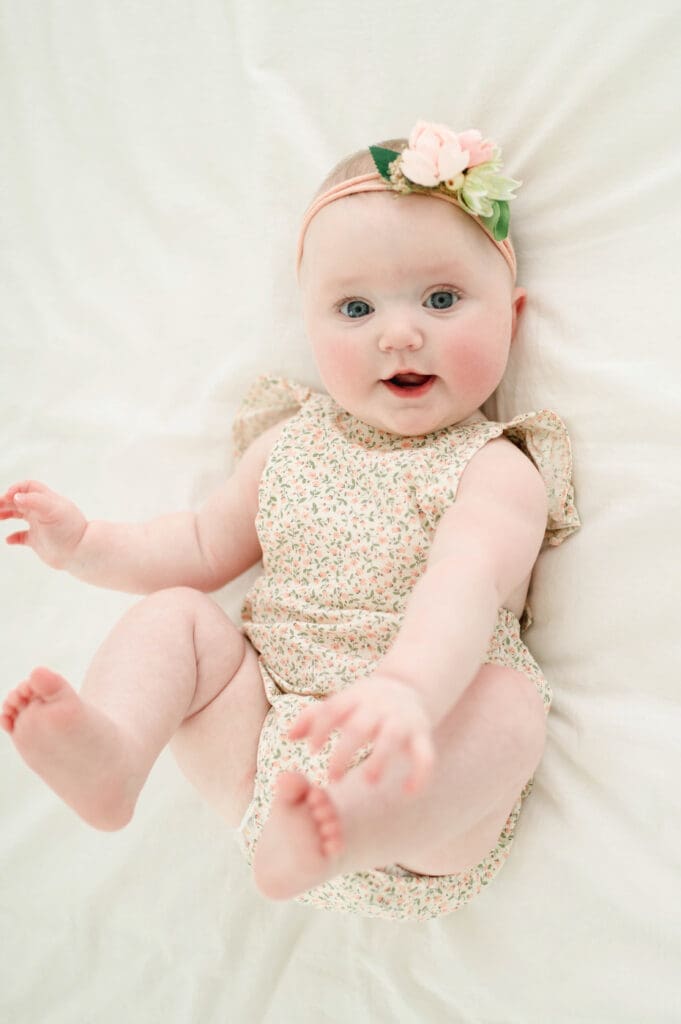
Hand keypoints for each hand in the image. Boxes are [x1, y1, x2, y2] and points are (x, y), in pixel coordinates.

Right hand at [0, 480, 87, 568]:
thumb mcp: (52, 511)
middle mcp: (42, 511)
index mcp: (47, 500)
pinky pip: (22, 537)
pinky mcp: (38, 541)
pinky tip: (9, 540)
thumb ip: (34, 501)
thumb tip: (15, 496)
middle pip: (20, 500)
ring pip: (19, 516)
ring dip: (6, 514)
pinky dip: (14, 537)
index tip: (6, 497)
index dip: (16, 489)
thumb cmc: (69, 529)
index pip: (29, 487)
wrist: (80, 552)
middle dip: (6, 501)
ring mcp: (40, 526)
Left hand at [288, 675, 435, 794]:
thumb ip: (314, 717)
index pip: (334, 709)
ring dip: (380, 760)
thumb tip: (289, 737)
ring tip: (368, 781)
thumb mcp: (342, 702)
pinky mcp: (422, 734)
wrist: (409, 687)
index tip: (311, 750)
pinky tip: (408, 792)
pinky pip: (425, 755)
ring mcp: (402, 720)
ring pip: (392, 738)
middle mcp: (379, 707)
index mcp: (356, 698)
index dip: (320, 728)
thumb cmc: (365, 702)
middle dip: (344, 752)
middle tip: (332, 778)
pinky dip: (420, 774)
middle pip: (359, 727)